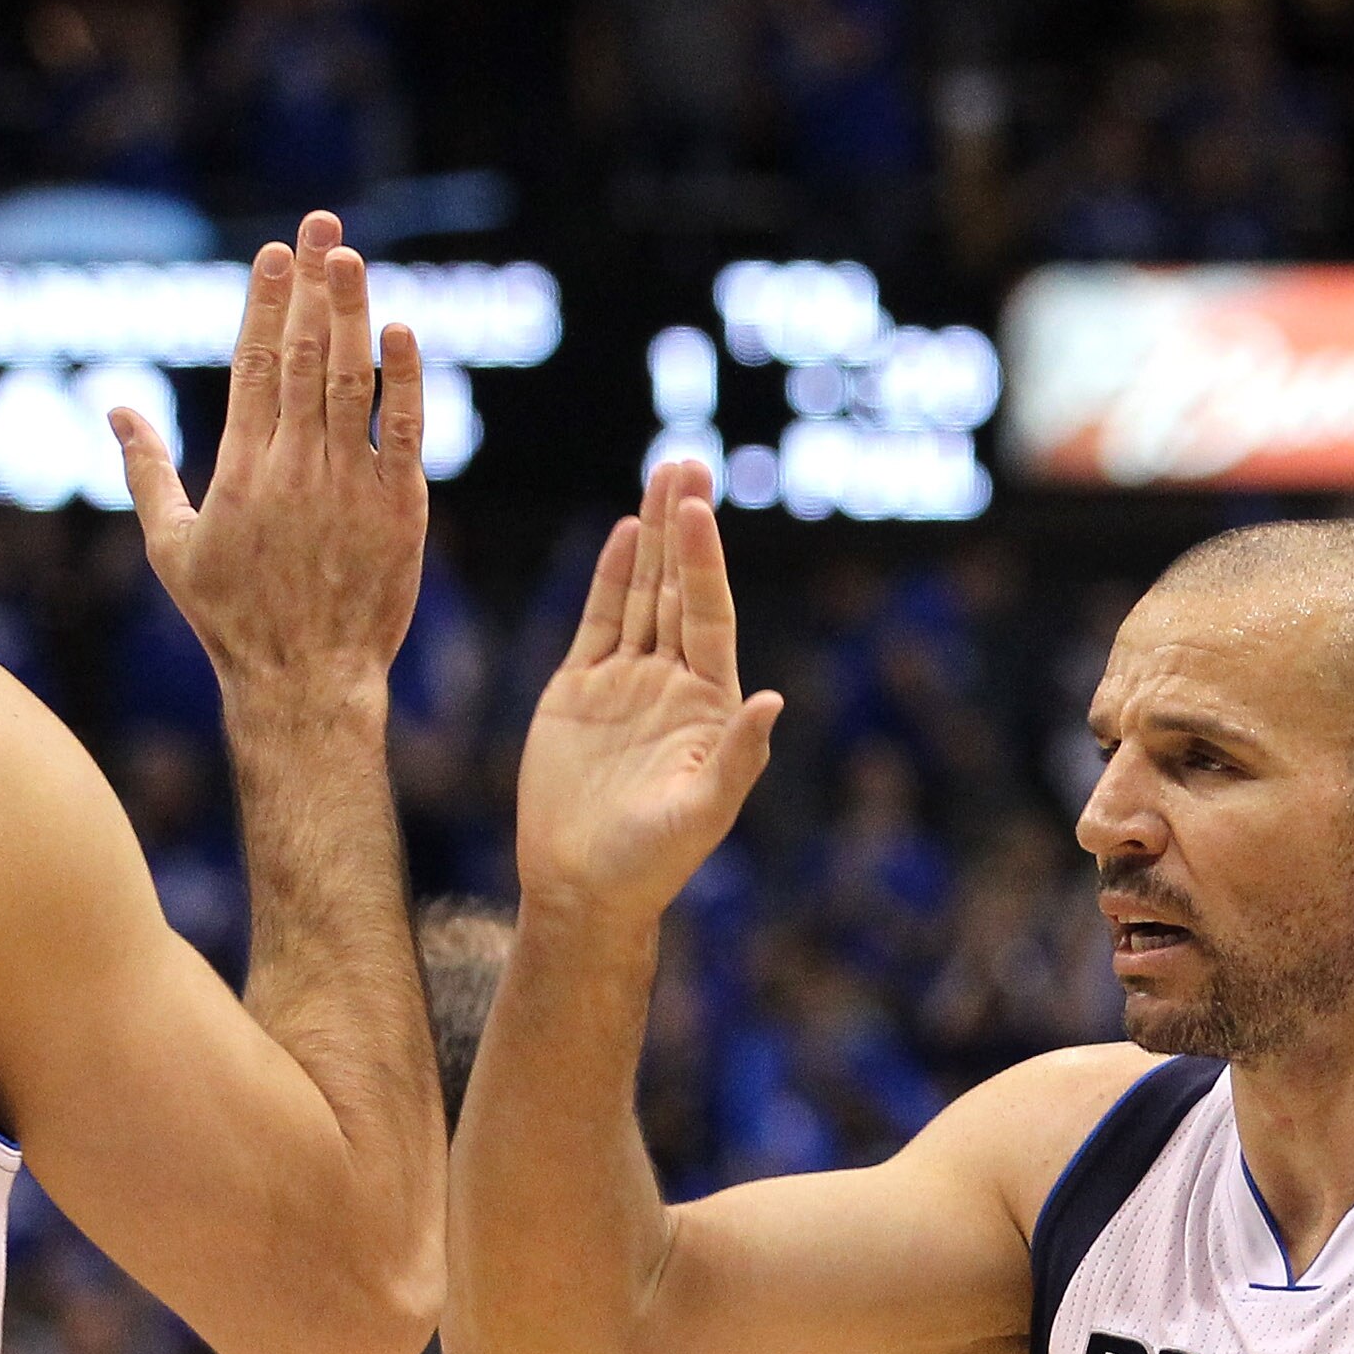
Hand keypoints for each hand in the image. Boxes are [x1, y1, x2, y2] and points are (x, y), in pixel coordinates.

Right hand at [116, 210, 426, 706]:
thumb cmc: (232, 620)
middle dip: (311, 284)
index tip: (274, 252)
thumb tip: (114, 409)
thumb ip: (145, 472)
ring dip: (351, 314)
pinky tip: (401, 331)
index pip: (252, 364)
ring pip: (350, 381)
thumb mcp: (171, 549)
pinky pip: (405, 431)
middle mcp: (294, 468)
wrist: (304, 682)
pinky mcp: (399, 509)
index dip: (264, 302)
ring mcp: (350, 485)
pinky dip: (404, 380)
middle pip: (301, 355)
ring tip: (351, 256)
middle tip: (320, 223)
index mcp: (240, 471)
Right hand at [514, 459, 783, 922]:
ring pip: (642, 594)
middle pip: (679, 590)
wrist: (583, 889)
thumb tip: (775, 700)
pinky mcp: (579, 691)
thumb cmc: (651, 864)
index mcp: (710, 705)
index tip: (699, 509)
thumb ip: (737, 757)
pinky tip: (626, 535)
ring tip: (662, 476)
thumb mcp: (701, 814)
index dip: (704, 562)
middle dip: (682, 527)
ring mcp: (626, 683)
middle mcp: (673, 683)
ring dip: (651, 537)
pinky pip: (599, 621)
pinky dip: (612, 578)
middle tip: (687, 464)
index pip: (709, 616)